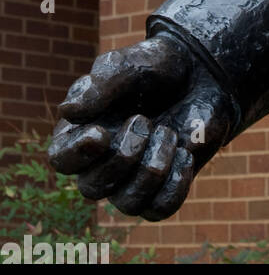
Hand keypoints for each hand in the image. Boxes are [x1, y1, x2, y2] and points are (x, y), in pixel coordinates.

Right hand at [48, 33, 234, 220]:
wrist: (200, 72)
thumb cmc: (155, 66)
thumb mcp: (128, 65)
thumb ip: (101, 84)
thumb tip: (68, 111)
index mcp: (83, 130)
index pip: (61, 159)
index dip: (77, 154)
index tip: (102, 134)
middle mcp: (102, 161)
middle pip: (92, 187)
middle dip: (122, 156)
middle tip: (145, 119)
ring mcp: (133, 176)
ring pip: (128, 203)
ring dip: (153, 168)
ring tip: (168, 132)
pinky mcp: (163, 185)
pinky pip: (161, 209)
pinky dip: (176, 182)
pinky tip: (185, 152)